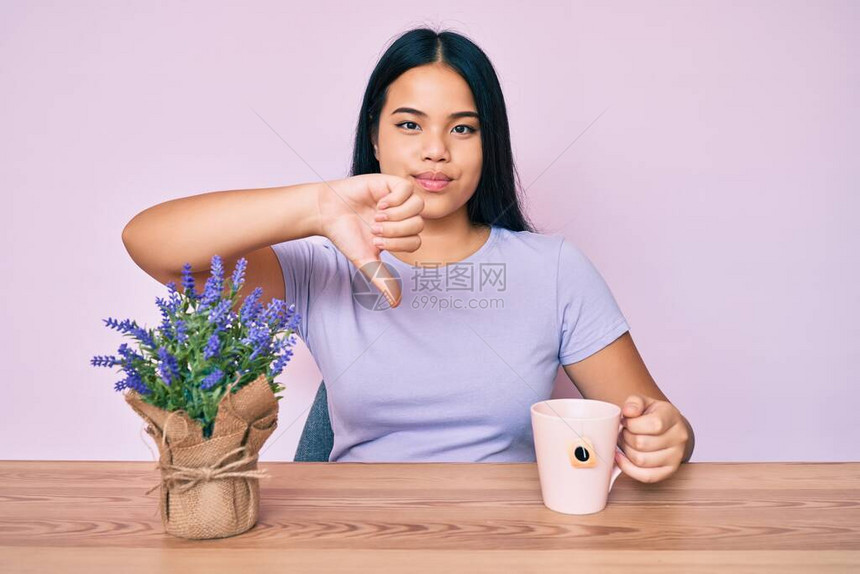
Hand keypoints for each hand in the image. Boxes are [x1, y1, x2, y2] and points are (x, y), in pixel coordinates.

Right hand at [315, 174, 424, 307]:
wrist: (327, 213)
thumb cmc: (345, 235)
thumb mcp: (366, 261)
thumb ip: (382, 280)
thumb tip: (396, 303)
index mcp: (399, 234)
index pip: (415, 241)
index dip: (397, 244)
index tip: (376, 242)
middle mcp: (401, 216)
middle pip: (418, 225)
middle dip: (395, 231)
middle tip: (374, 229)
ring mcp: (397, 199)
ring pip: (417, 207)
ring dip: (396, 215)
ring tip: (377, 216)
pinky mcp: (390, 183)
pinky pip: (408, 189)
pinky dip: (395, 200)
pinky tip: (379, 203)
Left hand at [615, 394, 689, 483]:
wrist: (668, 429)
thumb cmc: (653, 415)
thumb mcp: (644, 402)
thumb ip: (634, 402)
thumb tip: (628, 411)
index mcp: (672, 417)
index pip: (653, 424)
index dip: (632, 424)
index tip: (627, 422)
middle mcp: (678, 437)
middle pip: (642, 443)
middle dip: (625, 438)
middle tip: (624, 433)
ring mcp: (676, 456)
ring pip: (641, 460)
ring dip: (626, 452)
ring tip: (626, 443)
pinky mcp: (668, 471)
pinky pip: (645, 476)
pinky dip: (628, 468)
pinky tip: (622, 458)